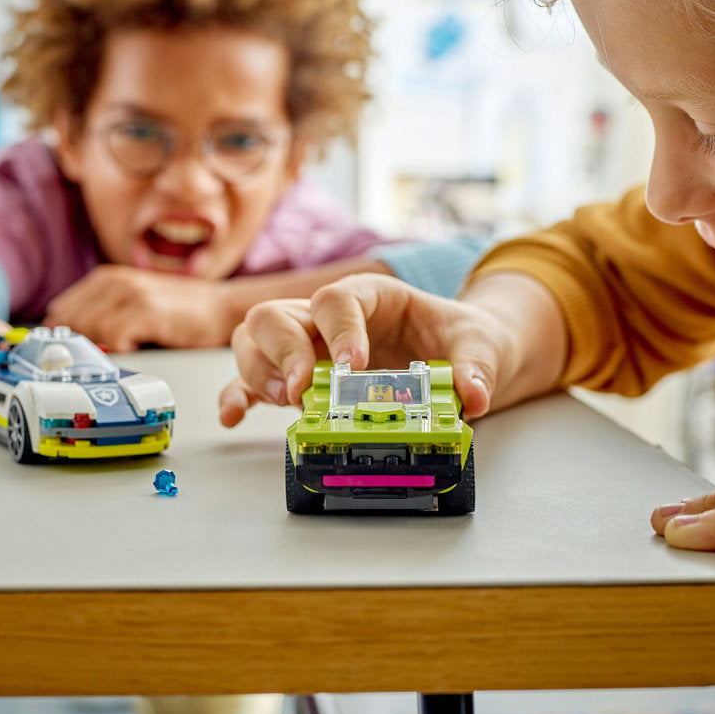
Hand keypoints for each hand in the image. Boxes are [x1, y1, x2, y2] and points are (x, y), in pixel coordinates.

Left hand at [44, 265, 236, 351]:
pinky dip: (121, 349)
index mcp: (106, 278)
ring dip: (104, 348)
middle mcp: (115, 281)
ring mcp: (132, 294)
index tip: (76, 356)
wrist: (222, 307)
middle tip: (103, 358)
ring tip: (128, 349)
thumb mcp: (133, 304)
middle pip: (70, 322)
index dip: (64, 337)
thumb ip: (102, 314)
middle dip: (81, 345)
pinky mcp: (148, 310)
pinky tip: (140, 347)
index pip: (60, 311)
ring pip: (90, 330)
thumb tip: (67, 343)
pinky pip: (113, 336)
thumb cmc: (179, 312)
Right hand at [218, 271, 562, 426]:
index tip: (351, 367)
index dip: (338, 329)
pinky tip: (235, 417)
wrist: (454, 356)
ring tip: (287, 402)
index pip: (337, 298)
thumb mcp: (479, 345)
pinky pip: (251, 380)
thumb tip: (471, 395)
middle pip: (275, 315)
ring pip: (253, 342)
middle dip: (283, 351)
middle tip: (305, 389)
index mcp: (370, 296)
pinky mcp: (297, 378)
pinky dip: (238, 395)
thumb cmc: (458, 340)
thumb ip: (476, 365)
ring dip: (259, 372)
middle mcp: (326, 318)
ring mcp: (305, 346)